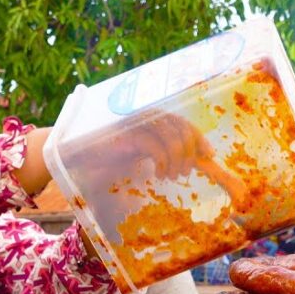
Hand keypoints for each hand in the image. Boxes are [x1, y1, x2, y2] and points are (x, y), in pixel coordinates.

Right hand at [94, 111, 251, 218]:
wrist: (85, 156)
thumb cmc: (116, 156)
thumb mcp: (147, 153)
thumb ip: (167, 152)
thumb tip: (194, 161)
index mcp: (155, 118)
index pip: (184, 123)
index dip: (199, 138)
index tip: (209, 155)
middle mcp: (149, 117)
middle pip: (182, 130)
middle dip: (189, 154)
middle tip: (184, 173)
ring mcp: (139, 124)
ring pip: (172, 138)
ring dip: (177, 162)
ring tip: (171, 176)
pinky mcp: (128, 135)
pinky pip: (155, 147)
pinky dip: (163, 163)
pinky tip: (159, 174)